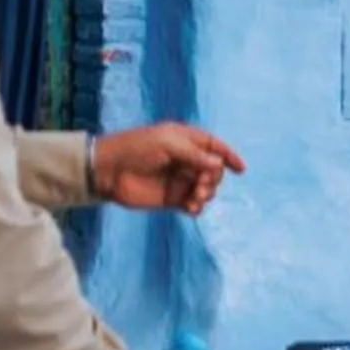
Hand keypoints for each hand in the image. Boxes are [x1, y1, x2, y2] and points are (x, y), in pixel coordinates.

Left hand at [92, 123, 246, 215]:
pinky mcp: (171, 199)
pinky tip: (191, 209)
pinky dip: (197, 207)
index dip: (228, 156)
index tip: (240, 169)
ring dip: (207, 194)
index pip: (214, 147)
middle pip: (214, 171)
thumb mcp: (168, 144)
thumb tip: (219, 165)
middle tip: (201, 185)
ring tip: (195, 198)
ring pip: (206, 189)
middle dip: (213, 179)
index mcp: (185, 140)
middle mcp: (185, 160)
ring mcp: (179, 180)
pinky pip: (193, 204)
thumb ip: (195, 155)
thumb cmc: (136, 149)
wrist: (109, 171)